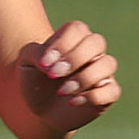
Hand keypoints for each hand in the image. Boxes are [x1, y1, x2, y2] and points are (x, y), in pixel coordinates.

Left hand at [15, 18, 119, 134]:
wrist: (38, 110)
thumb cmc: (34, 80)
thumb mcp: (25, 63)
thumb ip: (35, 53)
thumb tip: (51, 61)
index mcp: (73, 40)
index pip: (77, 28)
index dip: (62, 43)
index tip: (44, 63)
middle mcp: (92, 53)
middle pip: (97, 41)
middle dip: (75, 58)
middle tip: (53, 74)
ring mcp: (102, 73)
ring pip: (108, 64)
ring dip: (84, 78)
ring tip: (61, 91)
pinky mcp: (107, 94)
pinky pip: (112, 90)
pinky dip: (93, 96)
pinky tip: (73, 102)